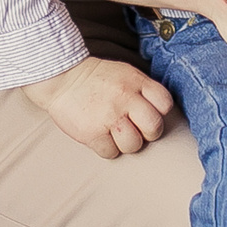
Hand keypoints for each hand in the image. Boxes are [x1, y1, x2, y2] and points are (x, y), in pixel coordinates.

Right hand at [23, 57, 175, 158]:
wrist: (62, 78)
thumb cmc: (97, 79)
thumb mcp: (125, 73)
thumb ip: (144, 90)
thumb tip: (161, 112)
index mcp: (136, 81)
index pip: (165, 103)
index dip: (160, 112)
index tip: (148, 113)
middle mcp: (125, 98)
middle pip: (154, 127)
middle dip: (148, 133)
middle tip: (137, 129)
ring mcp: (109, 117)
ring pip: (134, 145)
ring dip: (126, 143)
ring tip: (116, 133)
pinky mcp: (92, 133)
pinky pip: (111, 153)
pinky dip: (107, 148)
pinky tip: (101, 136)